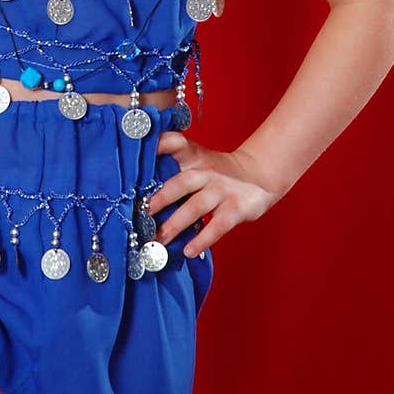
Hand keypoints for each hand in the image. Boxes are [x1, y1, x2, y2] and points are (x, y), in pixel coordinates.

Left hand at [149, 130, 282, 256]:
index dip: (159, 144)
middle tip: (143, 214)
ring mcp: (222, 190)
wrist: (259, 174)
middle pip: (181, 182)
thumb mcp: (196, 162)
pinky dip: (203, 239)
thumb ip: (172, 169)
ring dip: (176, 224)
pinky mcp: (236, 208)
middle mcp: (206, 171)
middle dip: (161, 198)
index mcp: (193, 157)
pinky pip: (217, 226)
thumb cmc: (216, 173)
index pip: (176, 143)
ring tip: (159, 240)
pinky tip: (189, 251)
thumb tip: (134, 191)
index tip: (141, 149)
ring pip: (196, 207)